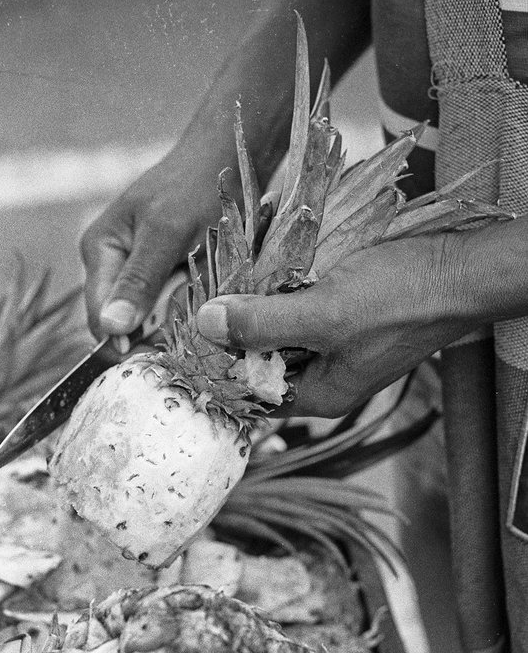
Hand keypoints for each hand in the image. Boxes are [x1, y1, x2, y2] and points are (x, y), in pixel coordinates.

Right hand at [81, 151, 224, 350]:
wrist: (224, 158)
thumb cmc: (195, 188)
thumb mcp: (167, 234)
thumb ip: (140, 281)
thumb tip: (111, 327)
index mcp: (100, 251)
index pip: (99, 318)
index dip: (125, 343)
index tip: (159, 356)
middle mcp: (110, 264)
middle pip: (122, 322)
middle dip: (151, 334)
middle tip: (187, 335)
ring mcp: (134, 269)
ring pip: (146, 318)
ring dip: (171, 323)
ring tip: (199, 310)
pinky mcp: (159, 272)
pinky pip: (165, 306)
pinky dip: (183, 310)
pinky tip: (202, 301)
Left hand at [195, 231, 492, 416]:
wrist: (463, 270)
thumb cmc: (400, 298)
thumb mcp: (324, 313)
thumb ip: (262, 324)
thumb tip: (203, 326)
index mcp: (318, 394)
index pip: (248, 389)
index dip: (216, 360)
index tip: (189, 325)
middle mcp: (324, 377)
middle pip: (261, 357)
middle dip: (235, 323)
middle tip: (207, 288)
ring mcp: (336, 347)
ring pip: (280, 328)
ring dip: (259, 300)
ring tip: (231, 268)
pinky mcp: (346, 317)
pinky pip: (302, 306)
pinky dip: (284, 286)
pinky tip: (269, 258)